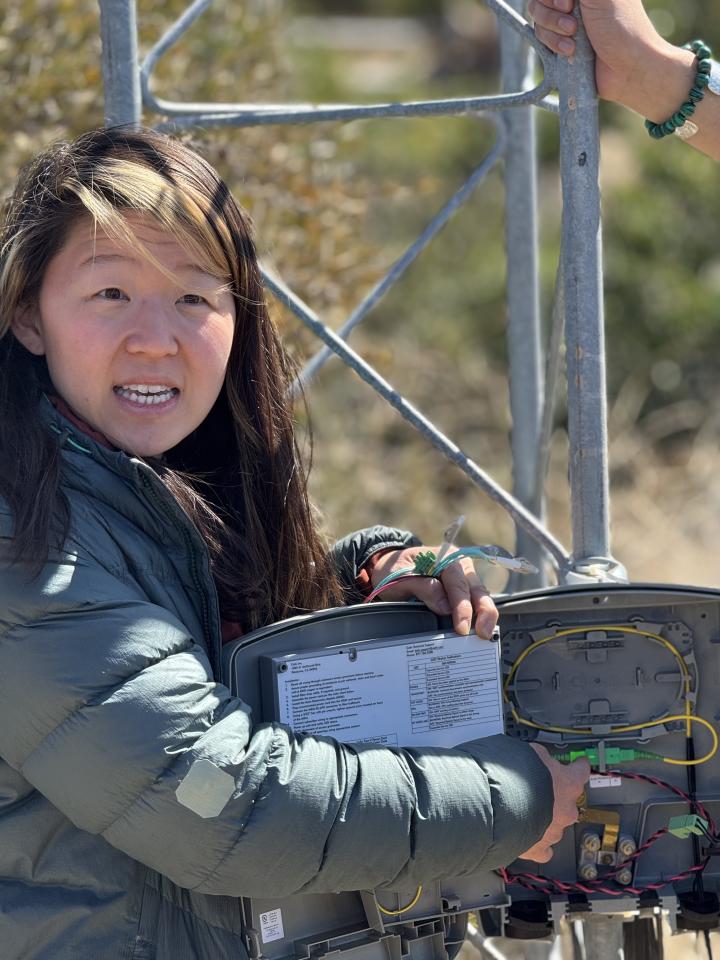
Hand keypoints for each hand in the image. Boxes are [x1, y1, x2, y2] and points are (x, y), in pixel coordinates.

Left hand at [369, 545, 497, 639]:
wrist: (389, 569)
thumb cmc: (394, 570)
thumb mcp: (400, 576)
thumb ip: (423, 587)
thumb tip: (445, 606)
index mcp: (444, 557)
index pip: (458, 583)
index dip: (462, 606)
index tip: (461, 627)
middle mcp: (458, 566)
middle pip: (477, 588)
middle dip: (484, 611)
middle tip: (483, 633)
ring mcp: (462, 579)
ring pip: (481, 596)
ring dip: (485, 615)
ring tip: (485, 635)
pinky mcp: (462, 591)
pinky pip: (475, 603)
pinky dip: (478, 616)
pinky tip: (479, 630)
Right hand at [518, 744, 589, 861]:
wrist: (495, 805)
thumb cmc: (513, 776)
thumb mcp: (530, 752)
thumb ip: (540, 759)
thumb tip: (539, 760)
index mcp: (568, 783)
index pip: (580, 771)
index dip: (578, 766)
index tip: (578, 764)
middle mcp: (567, 808)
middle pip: (568, 801)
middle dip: (555, 795)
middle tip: (537, 787)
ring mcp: (555, 830)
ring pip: (556, 823)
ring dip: (544, 816)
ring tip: (523, 809)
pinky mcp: (539, 848)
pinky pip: (544, 849)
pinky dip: (537, 844)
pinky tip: (528, 837)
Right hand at [528, 0, 666, 103]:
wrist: (627, 68)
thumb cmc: (620, 26)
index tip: (569, 3)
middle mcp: (576, 1)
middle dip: (552, 13)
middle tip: (573, 25)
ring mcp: (566, 20)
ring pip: (538, 18)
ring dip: (553, 31)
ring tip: (572, 40)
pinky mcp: (561, 42)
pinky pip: (541, 38)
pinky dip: (553, 44)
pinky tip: (570, 52)